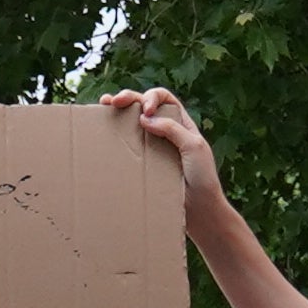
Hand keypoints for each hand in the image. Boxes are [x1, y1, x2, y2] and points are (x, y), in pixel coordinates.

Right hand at [103, 86, 224, 221]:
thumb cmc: (203, 177)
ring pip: (133, 124)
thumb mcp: (194, 146)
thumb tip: (144, 118)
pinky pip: (129, 147)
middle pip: (144, 105)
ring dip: (118, 111)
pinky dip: (117, 136)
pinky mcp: (145, 165)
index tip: (145, 110)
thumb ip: (172, 129)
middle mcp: (165, 132)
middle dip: (128, 98)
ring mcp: (153, 148)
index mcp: (181, 123)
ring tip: (104, 105)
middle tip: (113, 101)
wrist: (200, 210)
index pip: (164, 98)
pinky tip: (106, 132)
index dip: (152, 97)